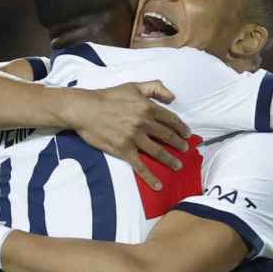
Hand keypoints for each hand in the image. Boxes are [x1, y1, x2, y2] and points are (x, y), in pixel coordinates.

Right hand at [63, 81, 191, 190]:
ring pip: (158, 152)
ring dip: (170, 160)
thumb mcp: (133, 86)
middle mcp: (144, 123)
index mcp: (147, 108)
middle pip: (167, 136)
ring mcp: (134, 138)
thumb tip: (172, 97)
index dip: (181, 127)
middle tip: (185, 149)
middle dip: (179, 144)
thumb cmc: (107, 97)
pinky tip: (158, 185)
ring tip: (178, 165)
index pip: (171, 119)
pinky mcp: (124, 150)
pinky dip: (150, 177)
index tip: (187, 133)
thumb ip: (155, 88)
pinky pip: (140, 166)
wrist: (85, 109)